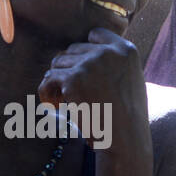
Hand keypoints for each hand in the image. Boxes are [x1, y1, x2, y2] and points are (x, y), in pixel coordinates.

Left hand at [38, 29, 149, 152]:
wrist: (126, 140)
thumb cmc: (127, 117)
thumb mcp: (130, 81)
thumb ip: (112, 64)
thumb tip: (80, 53)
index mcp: (126, 50)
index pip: (95, 34)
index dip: (85, 53)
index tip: (82, 72)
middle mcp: (108, 52)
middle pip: (73, 50)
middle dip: (68, 70)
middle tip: (68, 93)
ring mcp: (90, 63)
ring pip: (58, 63)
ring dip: (56, 82)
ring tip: (60, 102)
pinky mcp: (74, 79)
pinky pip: (48, 79)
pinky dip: (46, 93)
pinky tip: (53, 107)